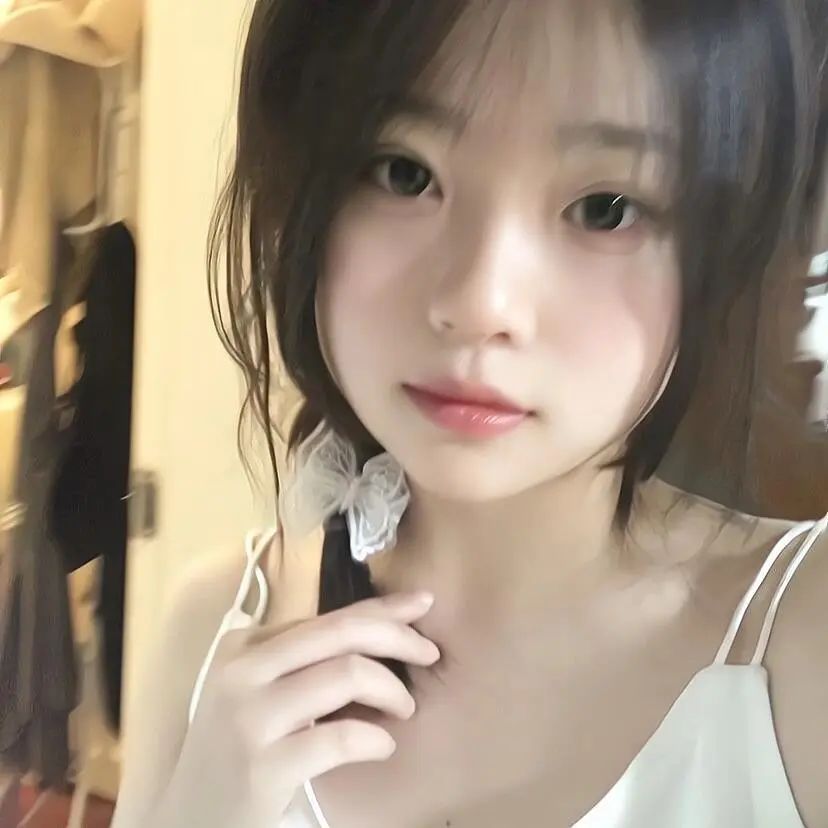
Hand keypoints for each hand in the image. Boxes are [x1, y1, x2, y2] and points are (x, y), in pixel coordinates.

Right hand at [158, 591, 438, 826]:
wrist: (186, 820)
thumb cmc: (232, 752)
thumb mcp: (258, 693)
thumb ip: (302, 661)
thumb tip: (378, 630)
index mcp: (244, 646)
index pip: (328, 616)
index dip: (383, 608)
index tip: (423, 604)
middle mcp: (242, 671)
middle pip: (342, 633)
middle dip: (399, 637)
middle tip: (431, 654)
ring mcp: (249, 717)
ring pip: (347, 674)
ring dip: (393, 690)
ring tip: (404, 710)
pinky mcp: (262, 766)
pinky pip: (341, 736)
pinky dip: (376, 738)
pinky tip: (383, 745)